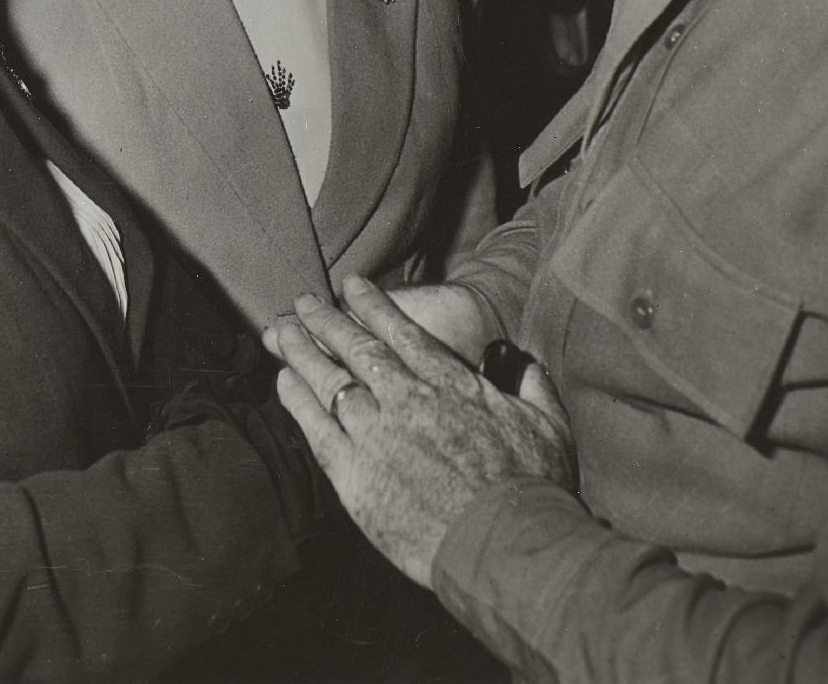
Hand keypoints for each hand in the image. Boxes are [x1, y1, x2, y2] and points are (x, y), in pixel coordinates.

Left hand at [264, 274, 575, 587]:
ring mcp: (377, 434)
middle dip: (325, 319)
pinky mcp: (356, 475)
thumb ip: (530, 383)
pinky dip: (297, 400)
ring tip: (279, 333)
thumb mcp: (547, 423)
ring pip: (329, 380)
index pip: (401, 331)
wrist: (506, 544)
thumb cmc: (532, 488)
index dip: (371, 304)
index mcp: (449, 382)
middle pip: (356, 347)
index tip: (350, 284)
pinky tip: (283, 382)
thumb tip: (522, 361)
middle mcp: (407, 398)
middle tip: (301, 301)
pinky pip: (317, 427)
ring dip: (302, 351)